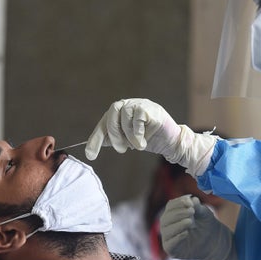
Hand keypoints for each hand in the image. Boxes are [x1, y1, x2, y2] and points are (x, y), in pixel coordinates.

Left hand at [84, 99, 217, 176]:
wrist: (170, 142)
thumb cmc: (148, 139)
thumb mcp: (126, 141)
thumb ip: (111, 139)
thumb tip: (90, 147)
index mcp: (120, 113)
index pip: (104, 123)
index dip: (96, 138)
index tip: (90, 155)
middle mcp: (129, 105)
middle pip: (112, 113)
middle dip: (114, 134)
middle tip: (121, 149)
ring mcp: (141, 104)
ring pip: (125, 114)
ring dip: (128, 135)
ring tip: (136, 146)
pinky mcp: (152, 109)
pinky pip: (138, 116)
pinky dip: (137, 132)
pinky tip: (143, 141)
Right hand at [160, 195, 238, 259]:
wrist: (213, 242)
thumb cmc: (206, 225)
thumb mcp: (204, 213)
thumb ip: (198, 207)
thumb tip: (192, 199)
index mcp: (172, 213)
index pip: (170, 206)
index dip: (178, 202)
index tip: (189, 201)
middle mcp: (167, 225)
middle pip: (166, 217)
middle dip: (179, 213)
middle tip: (192, 211)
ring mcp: (168, 237)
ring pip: (167, 230)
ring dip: (178, 224)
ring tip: (190, 221)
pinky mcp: (171, 249)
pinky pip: (170, 244)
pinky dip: (177, 238)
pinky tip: (186, 233)